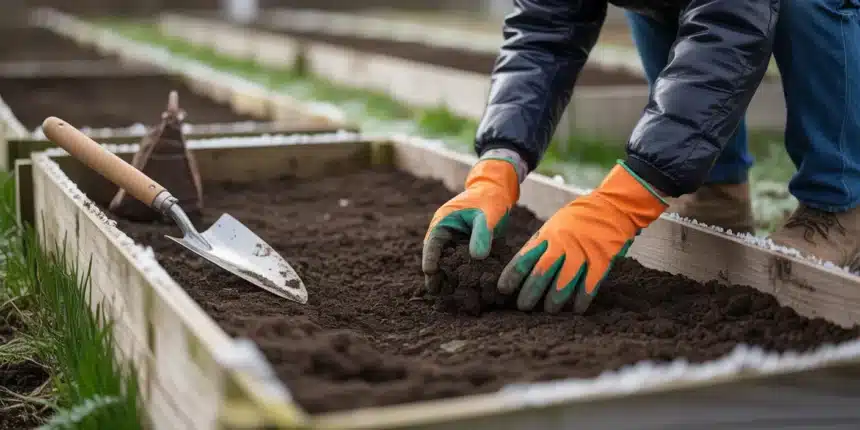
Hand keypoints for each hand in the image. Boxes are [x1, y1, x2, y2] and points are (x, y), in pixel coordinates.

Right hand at [422, 156, 519, 291]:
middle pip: (436, 257)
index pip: (432, 244)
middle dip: (436, 274)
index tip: (429, 274)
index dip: (430, 259)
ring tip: (449, 295)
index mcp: (443, 222)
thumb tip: (477, 257)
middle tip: (436, 292)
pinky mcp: (464, 247)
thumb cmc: (490, 199)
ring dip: (448, 276)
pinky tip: (466, 288)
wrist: (497, 191)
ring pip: (447, 262)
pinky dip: (461, 273)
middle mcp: (445, 233)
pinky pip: (460, 262)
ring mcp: (454, 241)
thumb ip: (482, 234)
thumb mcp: (487, 216)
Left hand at [497, 161, 666, 313]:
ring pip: (563, 282)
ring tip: (548, 311)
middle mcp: (562, 244)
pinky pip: (589, 285)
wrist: (611, 207)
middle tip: (522, 307)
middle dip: (530, 293)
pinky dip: (581, 299)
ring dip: (554, 299)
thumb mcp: (554, 225)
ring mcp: (582, 252)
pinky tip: (576, 309)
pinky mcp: (601, 260)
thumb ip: (541, 244)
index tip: (502, 289)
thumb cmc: (579, 218)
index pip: (524, 258)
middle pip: (541, 273)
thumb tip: (524, 267)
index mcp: (547, 235)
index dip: (512, 276)